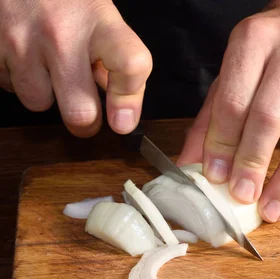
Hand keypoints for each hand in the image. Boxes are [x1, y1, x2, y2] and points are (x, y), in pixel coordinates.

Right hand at [0, 0, 151, 135]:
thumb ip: (115, 62)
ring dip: (46, 94)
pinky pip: (9, 87)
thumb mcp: (101, 18)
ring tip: (49, 67)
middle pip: (80, 110)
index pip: (129, 65)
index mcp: (99, 22)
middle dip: (86, 121)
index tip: (123, 120)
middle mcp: (59, 33)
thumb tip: (119, 111)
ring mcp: (20, 41)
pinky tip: (27, 56)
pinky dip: (19, 79)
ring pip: (39, 103)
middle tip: (87, 111)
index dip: (129, 99)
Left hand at [178, 0, 279, 222]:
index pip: (234, 100)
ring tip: (272, 210)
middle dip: (253, 164)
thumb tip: (191, 164)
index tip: (214, 177)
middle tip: (241, 198)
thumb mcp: (235, 66)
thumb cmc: (273, 45)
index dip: (223, 144)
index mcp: (255, 41)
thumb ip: (212, 114)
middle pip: (270, 118)